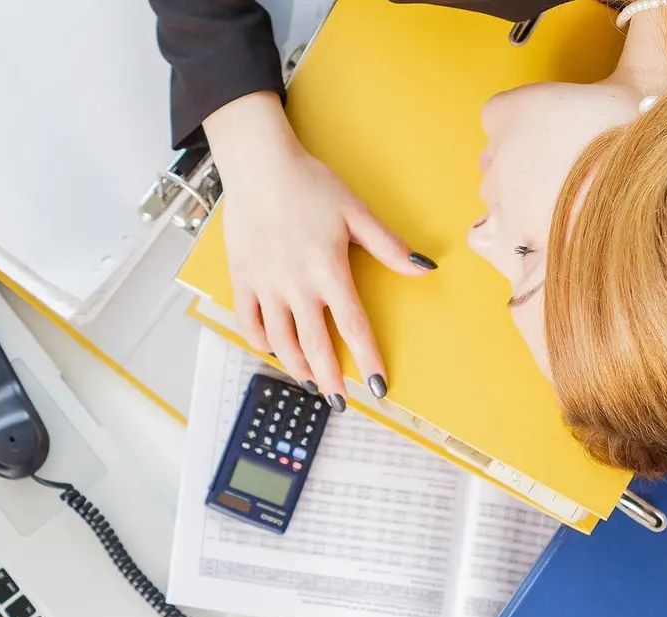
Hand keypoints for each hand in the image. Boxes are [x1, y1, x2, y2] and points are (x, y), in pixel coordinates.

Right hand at [203, 92, 431, 405]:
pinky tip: (272, 349)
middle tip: (341, 401)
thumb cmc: (310, 184)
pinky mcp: (243, 279)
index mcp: (329, 271)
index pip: (353, 326)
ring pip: (281, 341)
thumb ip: (389, 246)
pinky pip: (248, 322)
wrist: (259, 165)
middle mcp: (296, 285)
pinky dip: (260, 341)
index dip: (367, 360)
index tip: (377, 386)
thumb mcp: (356, 212)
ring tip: (310, 383)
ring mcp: (266, 285)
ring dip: (297, 368)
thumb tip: (424, 268)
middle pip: (315, 345)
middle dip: (330, 379)